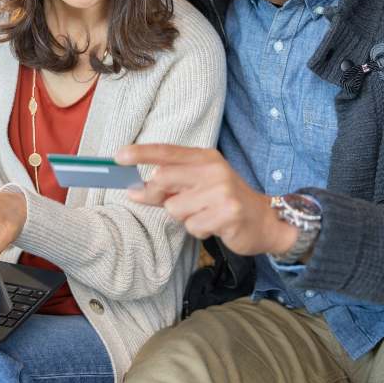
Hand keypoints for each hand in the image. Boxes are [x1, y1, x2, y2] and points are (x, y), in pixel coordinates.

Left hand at [117, 144, 297, 256]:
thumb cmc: (224, 201)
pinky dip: (198, 231)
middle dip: (159, 195)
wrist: (265, 220)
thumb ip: (165, 187)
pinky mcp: (228, 214)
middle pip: (163, 178)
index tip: (118, 156)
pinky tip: (214, 225)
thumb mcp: (197, 186)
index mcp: (205, 157)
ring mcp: (222, 191)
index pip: (166, 151)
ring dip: (184, 218)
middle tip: (173, 202)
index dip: (141, 153)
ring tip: (204, 215)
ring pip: (175, 208)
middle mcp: (213, 170)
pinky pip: (193, 226)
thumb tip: (132, 190)